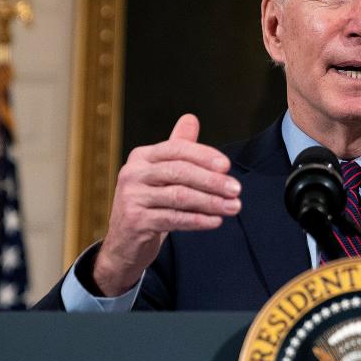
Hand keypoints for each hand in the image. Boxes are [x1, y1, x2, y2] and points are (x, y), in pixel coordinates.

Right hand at [93, 113, 240, 294]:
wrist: (124, 242)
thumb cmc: (148, 203)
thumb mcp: (161, 174)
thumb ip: (177, 148)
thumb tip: (191, 118)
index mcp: (141, 157)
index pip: (176, 149)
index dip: (203, 155)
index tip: (227, 166)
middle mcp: (133, 174)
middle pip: (179, 171)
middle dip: (212, 180)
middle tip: (236, 189)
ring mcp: (132, 198)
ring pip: (179, 196)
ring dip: (211, 202)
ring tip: (233, 207)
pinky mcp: (136, 221)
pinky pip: (174, 219)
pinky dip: (198, 220)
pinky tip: (216, 221)